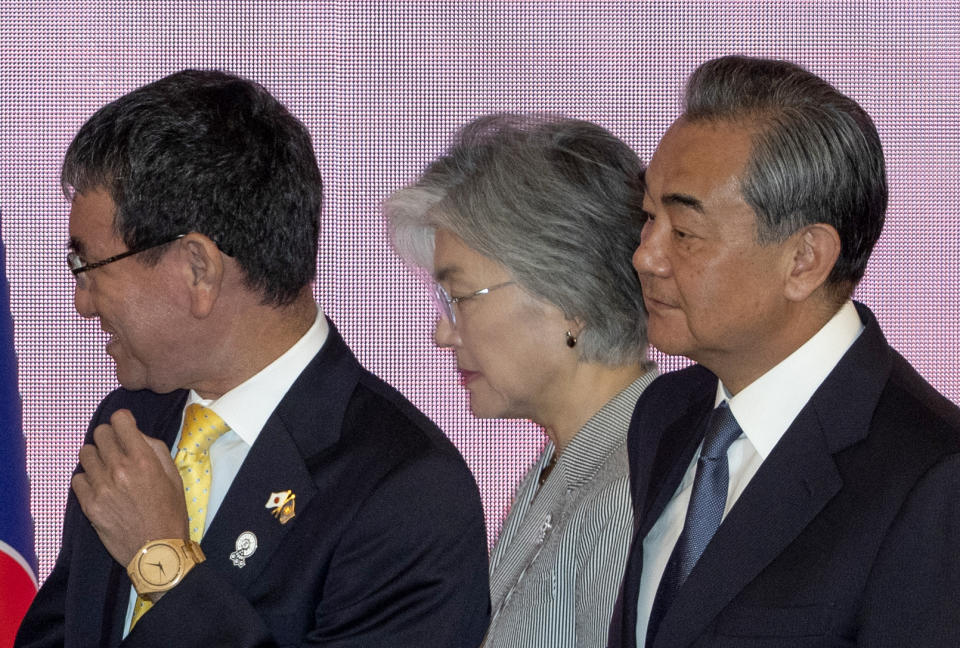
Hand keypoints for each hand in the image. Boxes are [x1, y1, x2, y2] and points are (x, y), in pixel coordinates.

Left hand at [72, 409, 188, 566]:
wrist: (157, 550)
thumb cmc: (170, 512)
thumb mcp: (174, 475)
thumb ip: (155, 449)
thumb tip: (137, 435)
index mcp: (144, 459)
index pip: (120, 421)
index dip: (123, 420)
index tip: (125, 427)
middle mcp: (120, 469)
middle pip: (100, 433)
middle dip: (109, 436)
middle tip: (116, 448)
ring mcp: (101, 487)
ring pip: (85, 453)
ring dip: (96, 456)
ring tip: (106, 467)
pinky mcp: (89, 505)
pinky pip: (77, 478)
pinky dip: (87, 478)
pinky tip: (99, 485)